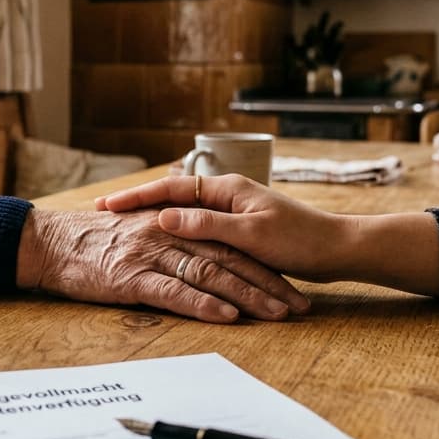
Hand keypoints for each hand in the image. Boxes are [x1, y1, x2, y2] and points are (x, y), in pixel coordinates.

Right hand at [15, 208, 307, 322]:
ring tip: (276, 314)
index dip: (262, 262)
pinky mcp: (133, 276)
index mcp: (174, 217)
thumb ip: (175, 236)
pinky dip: (203, 303)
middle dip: (267, 282)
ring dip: (247, 295)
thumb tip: (207, 254)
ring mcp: (151, 252)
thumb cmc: (92, 241)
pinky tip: (227, 316)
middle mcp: (168, 230)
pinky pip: (175, 290)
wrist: (48, 244)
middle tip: (297, 306)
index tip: (290, 284)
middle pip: (229, 257)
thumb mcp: (139, 230)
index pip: (228, 239)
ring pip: (210, 273)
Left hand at [95, 174, 438, 295]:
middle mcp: (229, 196)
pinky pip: (209, 231)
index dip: (138, 196)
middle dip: (134, 200)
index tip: (104, 203)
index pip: (172, 190)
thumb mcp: (246, 234)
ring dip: (151, 209)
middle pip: (172, 194)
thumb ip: (208, 225)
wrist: (340, 248)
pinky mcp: (252, 230)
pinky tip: (159, 230)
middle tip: (97, 208)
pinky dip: (184, 229)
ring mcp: (239, 211)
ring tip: (114, 217)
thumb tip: (166, 220)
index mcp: (226, 193)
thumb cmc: (297, 242)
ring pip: (187, 208)